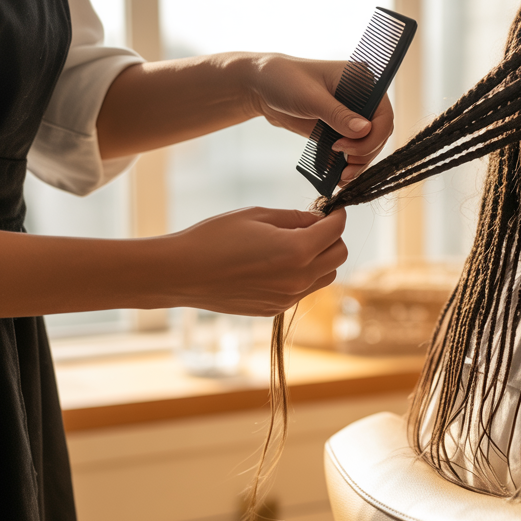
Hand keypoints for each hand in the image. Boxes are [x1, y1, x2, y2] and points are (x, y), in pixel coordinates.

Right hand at [161, 207, 348, 315]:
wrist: (181, 274)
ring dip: (319, 259)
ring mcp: (287, 298)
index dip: (337, 217)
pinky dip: (300, 275)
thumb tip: (318, 219)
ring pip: (324, 277)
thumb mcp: (257, 215)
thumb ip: (295, 218)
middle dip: (333, 238)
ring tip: (294, 245)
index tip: (332, 210)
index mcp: (297, 251)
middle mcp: (298, 279)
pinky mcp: (275, 310)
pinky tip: (275, 264)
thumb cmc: (215, 238)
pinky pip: (302, 291)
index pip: (336, 232)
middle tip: (315, 226)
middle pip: (338, 257)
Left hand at [245, 55, 394, 185]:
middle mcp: (362, 98)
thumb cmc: (285, 80)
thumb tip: (365, 130)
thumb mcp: (311, 98)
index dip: (371, 136)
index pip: (383, 115)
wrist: (261, 86)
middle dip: (364, 154)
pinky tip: (337, 176)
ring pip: (367, 145)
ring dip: (358, 164)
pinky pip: (351, 150)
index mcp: (363, 81)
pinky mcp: (339, 128)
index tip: (344, 147)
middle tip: (345, 169)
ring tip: (342, 178)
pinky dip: (347, 164)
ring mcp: (351, 114)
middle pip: (378, 133)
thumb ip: (338, 115)